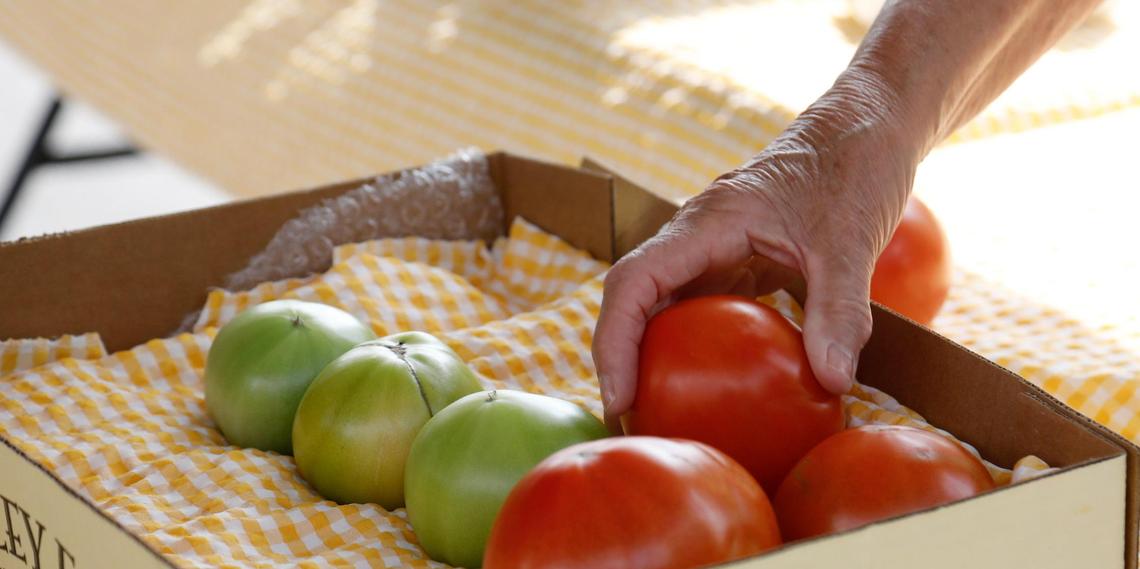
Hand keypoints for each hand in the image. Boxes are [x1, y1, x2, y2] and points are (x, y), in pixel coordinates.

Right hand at [592, 71, 921, 431]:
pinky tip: (706, 383)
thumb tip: (831, 380)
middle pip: (631, 297)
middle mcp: (696, 236)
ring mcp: (712, 248)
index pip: (633, 281)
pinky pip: (696, 307)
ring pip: (658, 303)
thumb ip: (840, 309)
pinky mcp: (733, 260)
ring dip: (645, 353)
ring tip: (656, 412)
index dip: (613, 340)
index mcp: (707, 223)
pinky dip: (688, 345)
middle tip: (630, 421)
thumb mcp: (851, 240)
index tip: (620, 395)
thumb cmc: (854, 166)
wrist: (867, 127)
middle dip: (617, 358)